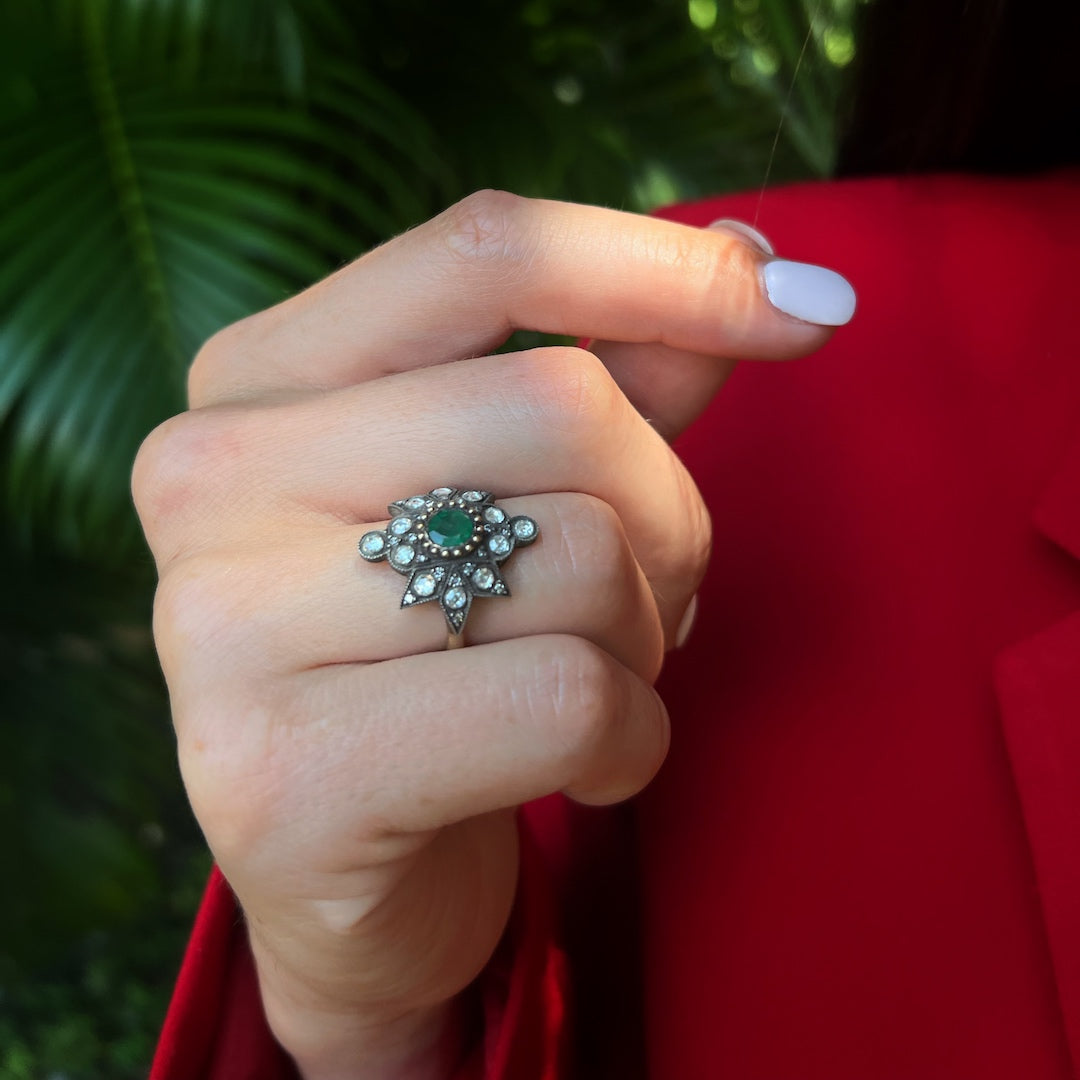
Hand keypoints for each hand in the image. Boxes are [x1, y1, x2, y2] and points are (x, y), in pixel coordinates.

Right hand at [133, 192, 848, 1077]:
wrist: (356, 875)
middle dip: (668, 516)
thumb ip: (619, 374)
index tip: (801, 309)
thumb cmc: (446, 659)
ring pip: (581, 559)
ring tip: (586, 682)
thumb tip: (758, 261)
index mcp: (255, 382)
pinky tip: (579, 768)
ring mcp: (222, 629)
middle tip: (647, 596)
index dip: (663, 266)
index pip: (484, 252)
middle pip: (563, 408)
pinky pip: (569, 703)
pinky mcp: (284, 778)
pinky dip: (631, 740)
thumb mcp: (519, 495)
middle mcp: (208, 479)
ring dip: (645, 637)